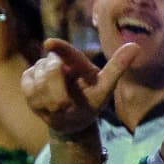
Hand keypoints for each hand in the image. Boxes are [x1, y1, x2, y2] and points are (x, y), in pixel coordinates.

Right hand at [21, 38, 139, 134]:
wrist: (71, 120)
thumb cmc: (91, 102)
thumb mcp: (106, 88)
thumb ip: (117, 68)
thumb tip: (135, 45)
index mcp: (78, 62)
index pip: (68, 52)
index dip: (59, 47)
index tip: (49, 44)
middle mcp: (58, 62)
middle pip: (50, 70)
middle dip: (56, 91)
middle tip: (65, 105)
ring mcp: (40, 69)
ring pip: (37, 82)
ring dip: (47, 100)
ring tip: (58, 107)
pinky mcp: (28, 79)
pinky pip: (27, 89)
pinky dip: (37, 102)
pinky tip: (45, 105)